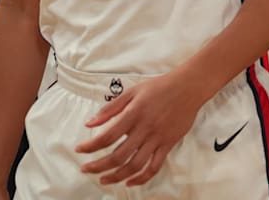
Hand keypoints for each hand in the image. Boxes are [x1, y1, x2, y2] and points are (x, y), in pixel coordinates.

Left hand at [76, 73, 202, 186]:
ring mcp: (158, 139)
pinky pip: (154, 166)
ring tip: (104, 179)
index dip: (91, 146)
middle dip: (99, 166)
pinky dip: (142, 178)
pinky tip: (130, 181)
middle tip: (86, 169)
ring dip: (117, 176)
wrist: (188, 87)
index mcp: (134, 114)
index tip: (80, 150)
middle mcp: (145, 129)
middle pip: (118, 156)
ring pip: (135, 165)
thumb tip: (90, 123)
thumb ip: (111, 108)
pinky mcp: (168, 144)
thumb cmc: (160, 86)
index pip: (107, 136)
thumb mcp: (132, 91)